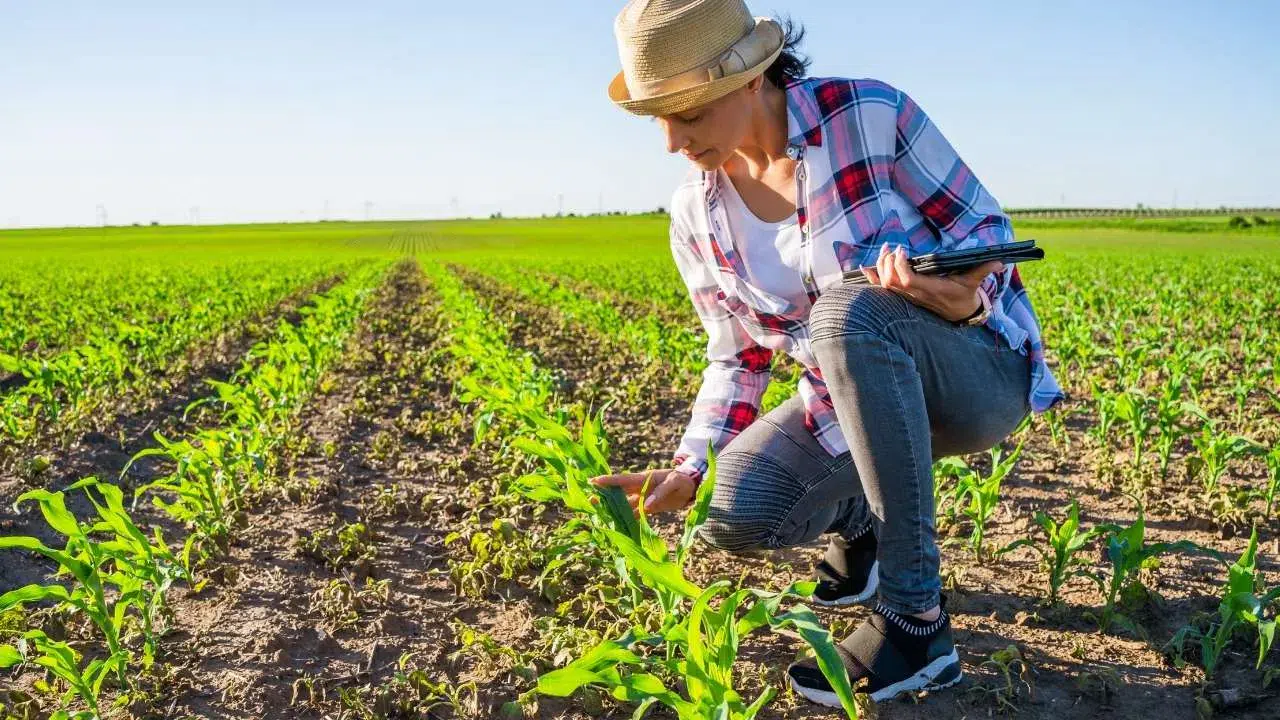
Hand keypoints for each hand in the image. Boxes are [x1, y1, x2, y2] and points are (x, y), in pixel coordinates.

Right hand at [589, 469, 697, 514]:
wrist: (691, 487)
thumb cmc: (682, 480)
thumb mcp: (674, 482)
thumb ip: (660, 493)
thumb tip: (646, 505)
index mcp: (644, 479)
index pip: (623, 479)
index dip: (608, 481)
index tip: (593, 481)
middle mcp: (640, 488)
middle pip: (618, 492)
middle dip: (604, 495)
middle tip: (588, 498)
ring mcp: (642, 498)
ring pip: (623, 504)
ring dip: (612, 509)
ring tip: (597, 513)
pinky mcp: (648, 508)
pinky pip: (634, 514)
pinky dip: (625, 520)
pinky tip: (616, 526)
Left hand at [859, 243, 1002, 322]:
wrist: (960, 314)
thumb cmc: (965, 296)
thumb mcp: (974, 282)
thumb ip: (983, 270)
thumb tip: (1000, 261)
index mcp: (931, 289)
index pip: (908, 280)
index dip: (900, 266)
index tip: (903, 249)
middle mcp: (916, 295)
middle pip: (892, 281)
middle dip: (887, 263)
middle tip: (891, 246)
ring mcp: (909, 297)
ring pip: (887, 285)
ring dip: (881, 266)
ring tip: (885, 249)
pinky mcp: (905, 296)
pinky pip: (885, 289)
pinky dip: (874, 278)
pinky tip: (866, 267)